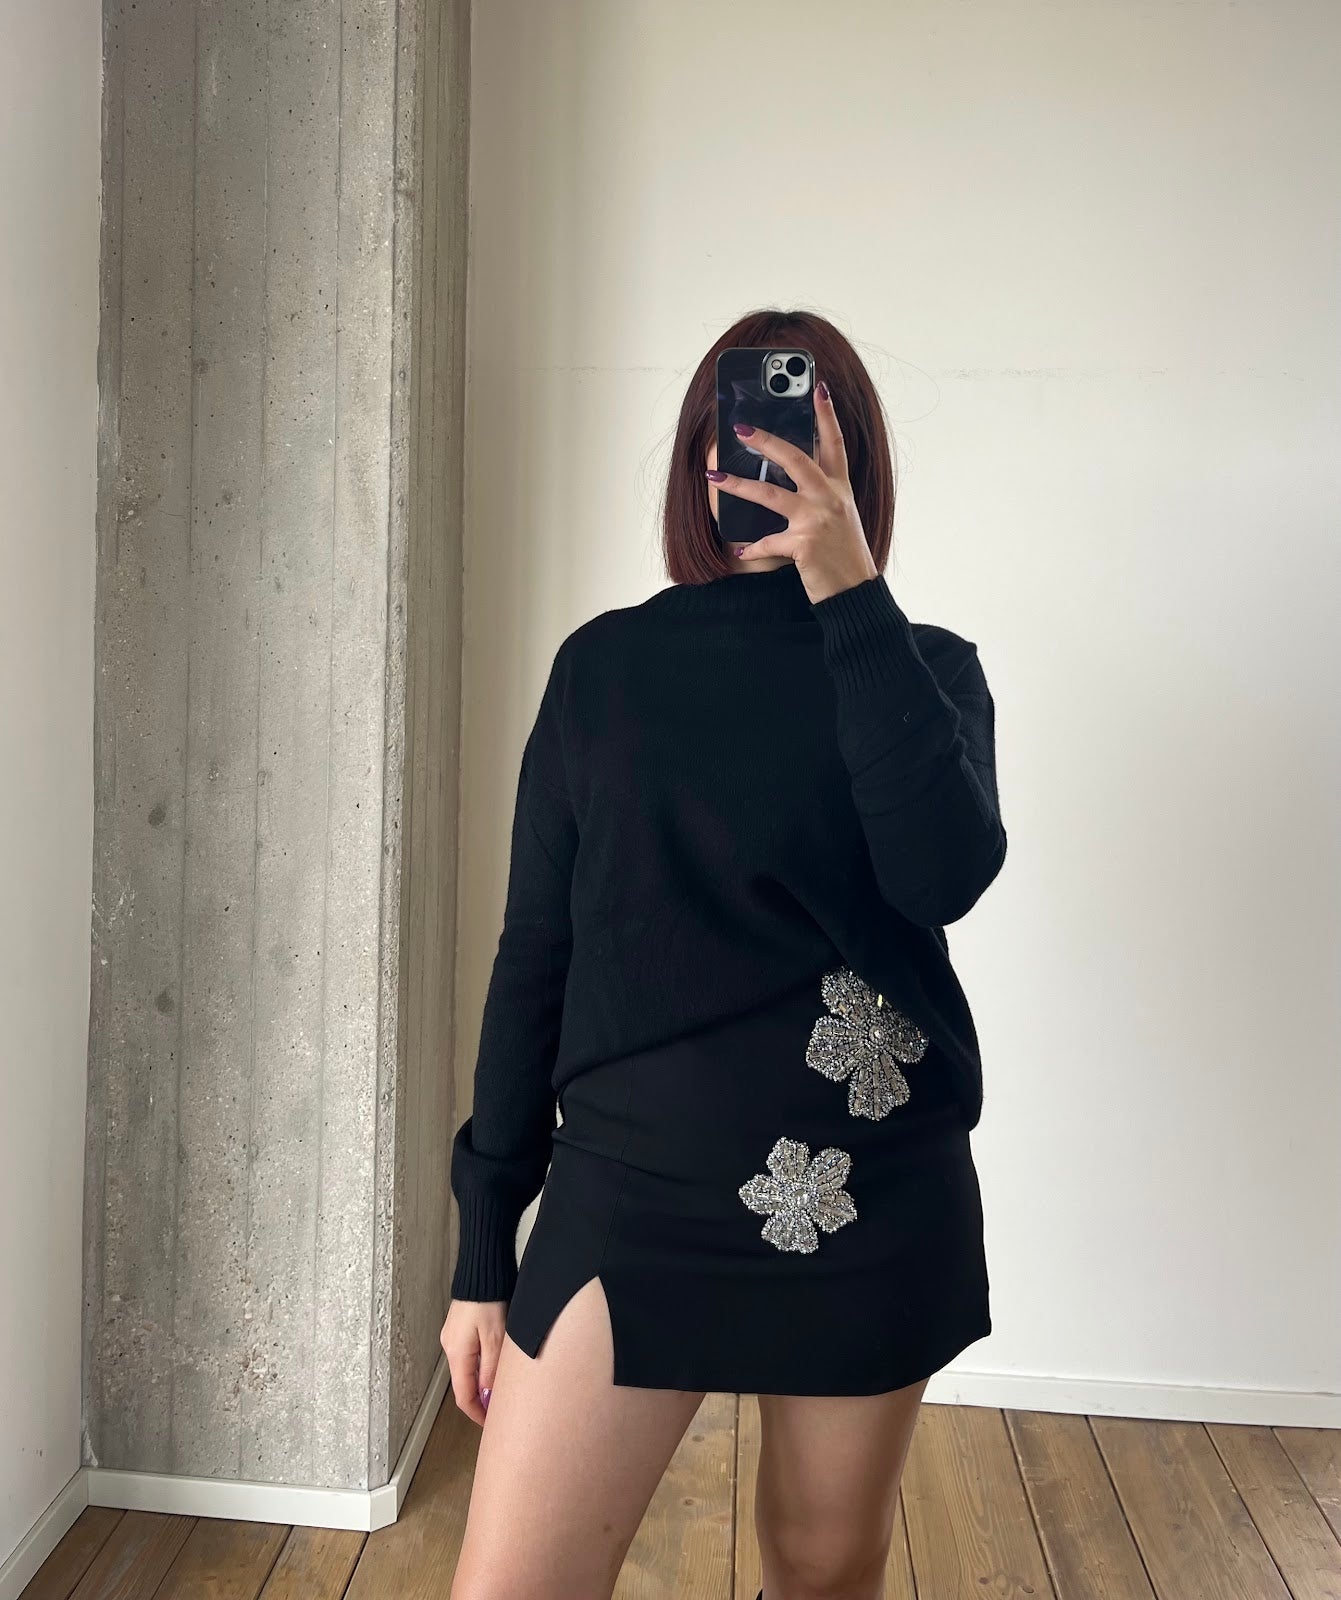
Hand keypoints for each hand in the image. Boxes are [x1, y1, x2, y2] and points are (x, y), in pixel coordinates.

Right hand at [440, 1297, 506, 1426]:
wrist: (482, 1271)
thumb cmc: (489, 1300)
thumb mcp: (496, 1339)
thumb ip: (491, 1370)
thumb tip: (488, 1396)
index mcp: (457, 1354)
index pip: (464, 1396)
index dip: (477, 1414)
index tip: (491, 1424)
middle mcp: (451, 1347)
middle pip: (464, 1384)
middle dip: (481, 1400)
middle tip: (500, 1409)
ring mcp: (454, 1337)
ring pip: (468, 1369)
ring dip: (482, 1382)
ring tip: (502, 1388)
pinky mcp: (461, 1328)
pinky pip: (470, 1355)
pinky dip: (481, 1366)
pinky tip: (495, 1365)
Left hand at [706, 379, 878, 603]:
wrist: (856, 592)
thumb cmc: (845, 555)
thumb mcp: (841, 517)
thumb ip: (822, 494)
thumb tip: (790, 476)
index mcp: (840, 488)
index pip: (835, 443)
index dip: (827, 415)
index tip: (818, 388)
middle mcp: (830, 497)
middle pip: (794, 458)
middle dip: (764, 440)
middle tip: (740, 428)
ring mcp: (816, 519)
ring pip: (770, 493)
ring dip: (738, 484)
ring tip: (714, 477)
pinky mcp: (803, 544)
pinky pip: (767, 541)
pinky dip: (752, 548)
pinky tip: (741, 551)